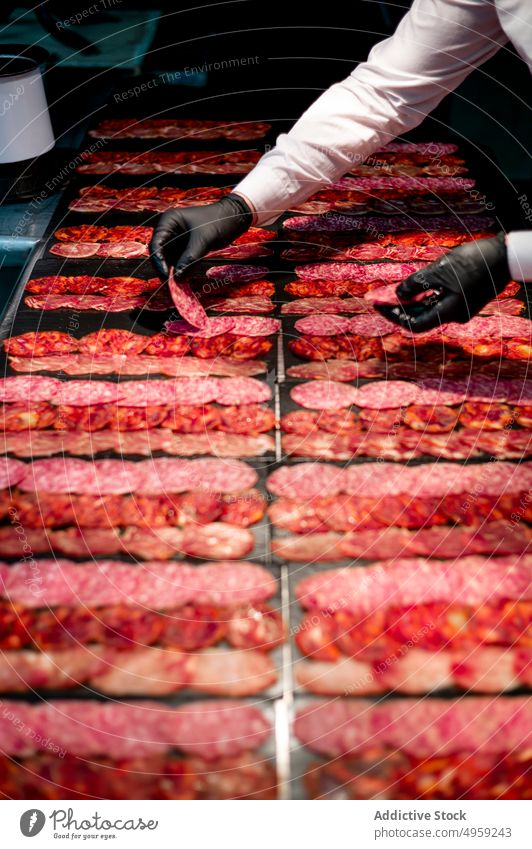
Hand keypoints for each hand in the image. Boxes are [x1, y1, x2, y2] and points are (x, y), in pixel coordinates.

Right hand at [149, 193, 252, 281]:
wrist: (235, 218)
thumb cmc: (219, 221)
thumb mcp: (203, 239)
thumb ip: (190, 258)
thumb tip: (178, 278)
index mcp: (169, 221)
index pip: (156, 244)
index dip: (158, 262)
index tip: (166, 276)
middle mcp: (170, 230)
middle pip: (160, 254)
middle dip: (165, 269)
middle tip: (171, 285)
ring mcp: (177, 240)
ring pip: (169, 260)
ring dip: (173, 272)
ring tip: (178, 286)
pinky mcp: (186, 248)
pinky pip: (180, 262)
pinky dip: (182, 271)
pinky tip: (184, 281)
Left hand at [375, 233, 510, 332]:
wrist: (504, 256)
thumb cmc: (474, 261)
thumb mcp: (440, 270)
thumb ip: (416, 284)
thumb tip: (397, 294)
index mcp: (449, 313)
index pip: (414, 324)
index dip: (393, 315)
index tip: (378, 305)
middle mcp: (455, 316)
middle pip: (420, 318)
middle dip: (399, 308)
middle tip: (380, 298)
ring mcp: (460, 309)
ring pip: (429, 310)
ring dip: (411, 302)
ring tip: (393, 291)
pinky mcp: (464, 300)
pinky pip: (439, 303)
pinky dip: (425, 297)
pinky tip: (413, 289)